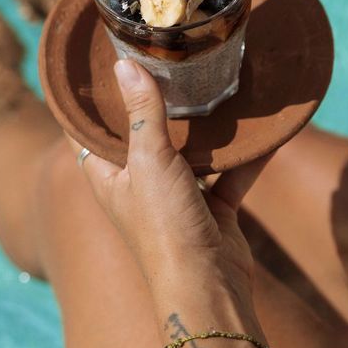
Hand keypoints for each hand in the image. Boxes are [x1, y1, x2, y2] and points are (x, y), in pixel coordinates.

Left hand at [75, 59, 266, 297]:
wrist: (208, 286)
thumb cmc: (163, 226)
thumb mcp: (149, 161)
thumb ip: (142, 113)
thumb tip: (124, 64)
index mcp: (108, 176)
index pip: (87, 132)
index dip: (89, 101)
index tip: (98, 63)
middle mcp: (138, 185)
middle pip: (141, 136)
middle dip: (153, 103)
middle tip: (164, 61)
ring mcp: (176, 197)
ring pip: (188, 151)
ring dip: (201, 127)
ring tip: (211, 82)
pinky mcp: (211, 208)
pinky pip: (227, 172)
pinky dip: (243, 154)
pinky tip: (260, 127)